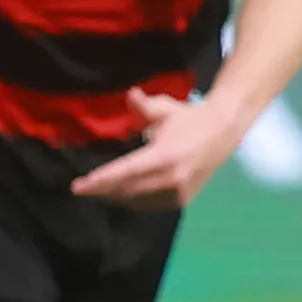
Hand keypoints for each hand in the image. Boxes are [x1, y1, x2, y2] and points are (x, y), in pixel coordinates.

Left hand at [68, 86, 242, 210]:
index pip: (124, 172)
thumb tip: (130, 95)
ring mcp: (177, 192)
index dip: (99, 181)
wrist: (223, 133)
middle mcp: (169, 178)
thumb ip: (144, 105)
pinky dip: (134, 202)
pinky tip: (124, 194)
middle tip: (83, 189)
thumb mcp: (166, 108)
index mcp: (163, 156)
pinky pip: (150, 206)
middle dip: (102, 191)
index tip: (78, 187)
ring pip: (136, 202)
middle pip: (125, 192)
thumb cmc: (190, 118)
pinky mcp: (182, 200)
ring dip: (116, 198)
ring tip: (100, 192)